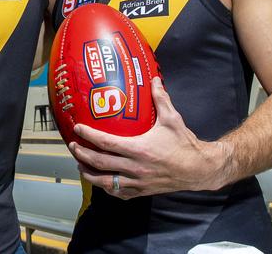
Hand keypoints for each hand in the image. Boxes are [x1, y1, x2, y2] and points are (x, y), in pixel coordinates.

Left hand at [68, 77, 228, 199]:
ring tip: (80, 164)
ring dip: (89, 173)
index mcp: (139, 149)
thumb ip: (160, 99)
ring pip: (105, 182)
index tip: (78, 128)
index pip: (106, 143)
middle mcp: (135, 167)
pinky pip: (119, 193)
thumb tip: (153, 79)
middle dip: (82, 154)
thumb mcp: (172, 119)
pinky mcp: (142, 191)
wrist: (199, 169)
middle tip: (72, 145)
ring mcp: (137, 182)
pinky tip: (100, 181)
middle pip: (100, 163)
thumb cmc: (184, 144)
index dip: (89, 136)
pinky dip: (106, 188)